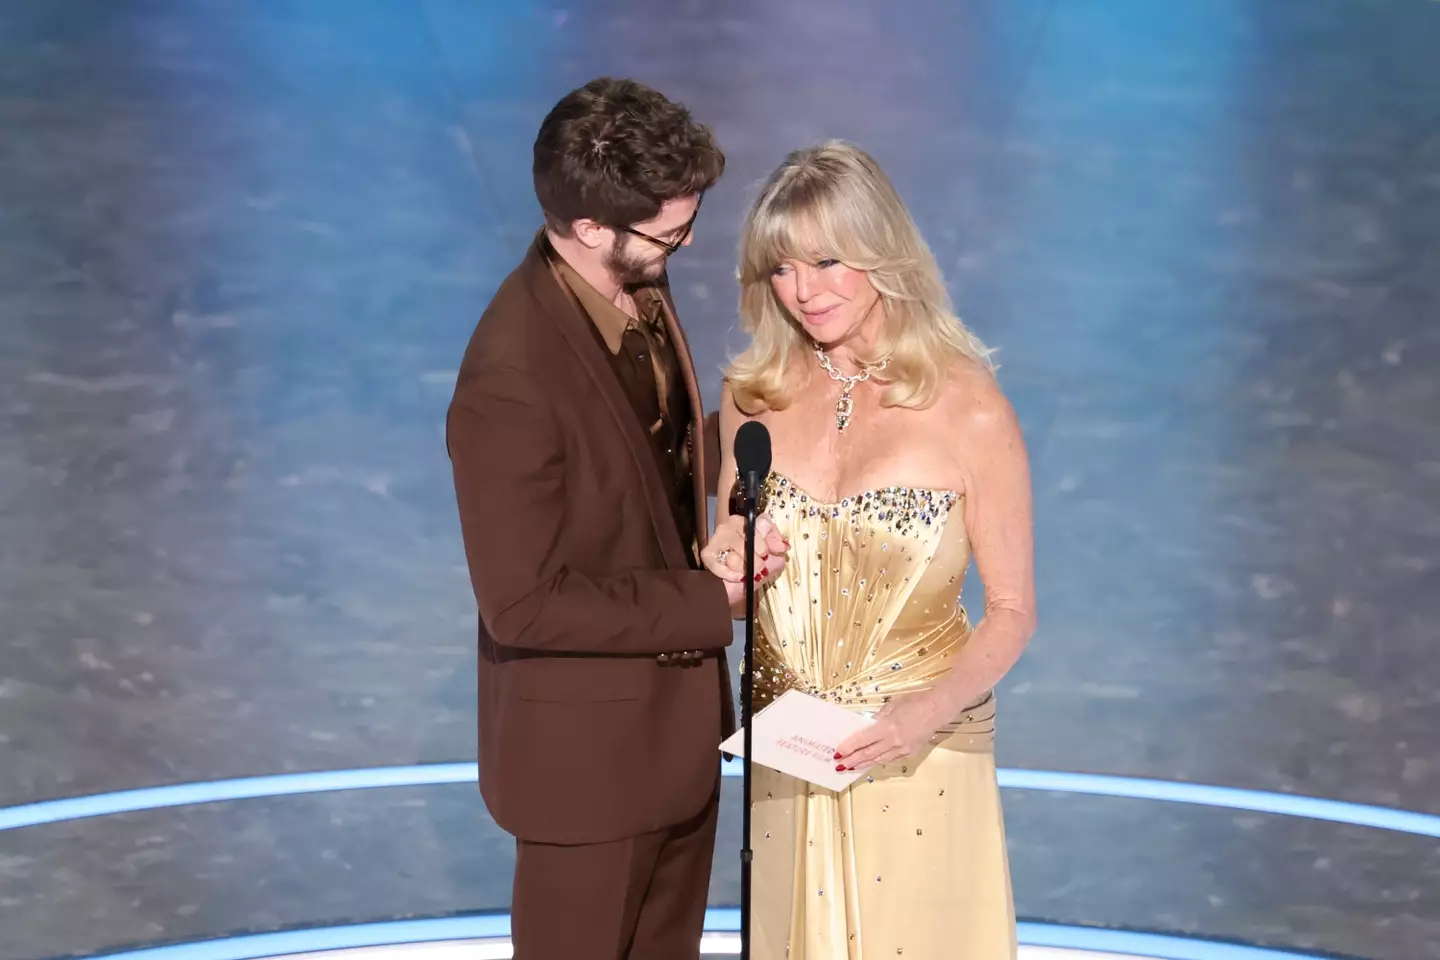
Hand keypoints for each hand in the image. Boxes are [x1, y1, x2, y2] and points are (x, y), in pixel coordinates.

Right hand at [700, 513, 788, 606]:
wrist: (730, 593)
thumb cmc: (750, 573)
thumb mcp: (771, 561)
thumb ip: (777, 549)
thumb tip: (782, 545)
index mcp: (748, 524)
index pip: (763, 521)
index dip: (770, 539)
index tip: (771, 553)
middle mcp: (730, 526)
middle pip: (750, 535)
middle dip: (757, 557)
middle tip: (758, 567)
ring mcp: (717, 538)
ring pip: (737, 551)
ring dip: (744, 568)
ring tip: (745, 573)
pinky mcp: (707, 553)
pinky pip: (723, 563)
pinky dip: (731, 574)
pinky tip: (735, 577)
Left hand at [833, 689, 957, 771]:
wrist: (937, 709)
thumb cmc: (914, 702)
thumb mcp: (892, 705)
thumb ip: (879, 718)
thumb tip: (868, 727)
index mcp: (887, 727)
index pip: (862, 740)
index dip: (849, 748)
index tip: (838, 753)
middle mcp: (894, 741)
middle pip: (868, 754)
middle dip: (852, 761)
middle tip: (839, 766)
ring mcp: (903, 749)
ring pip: (879, 759)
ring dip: (864, 764)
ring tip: (852, 767)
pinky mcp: (910, 752)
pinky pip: (890, 758)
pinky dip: (878, 760)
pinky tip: (871, 762)